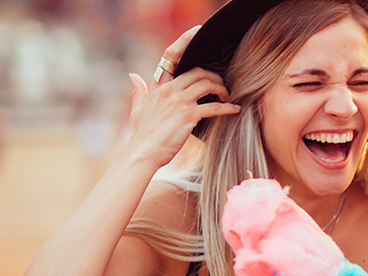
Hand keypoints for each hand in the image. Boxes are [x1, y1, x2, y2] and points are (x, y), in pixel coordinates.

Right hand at [126, 25, 239, 166]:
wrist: (143, 152)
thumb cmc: (142, 134)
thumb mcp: (137, 109)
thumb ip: (138, 91)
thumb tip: (133, 75)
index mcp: (158, 87)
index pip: (170, 56)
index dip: (184, 41)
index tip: (197, 31)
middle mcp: (169, 90)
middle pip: (197, 71)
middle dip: (214, 76)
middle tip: (222, 86)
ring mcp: (178, 102)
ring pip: (207, 84)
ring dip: (222, 89)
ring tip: (228, 97)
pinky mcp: (188, 116)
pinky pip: (213, 107)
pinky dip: (227, 108)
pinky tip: (235, 110)